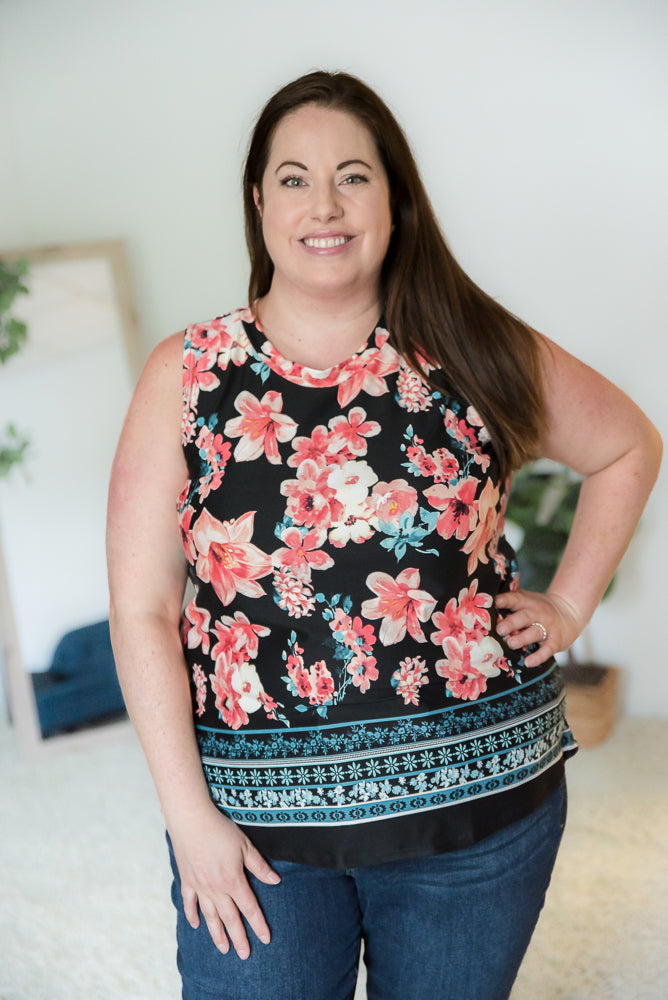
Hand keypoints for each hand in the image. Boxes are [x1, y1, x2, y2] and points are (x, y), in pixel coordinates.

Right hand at [168, 802, 280, 958]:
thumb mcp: (245, 846)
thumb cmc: (220, 830)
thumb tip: (276, 880)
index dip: (258, 924)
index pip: (249, 908)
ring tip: (224, 949)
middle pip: (230, 918)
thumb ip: (259, 866)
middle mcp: (215, 889)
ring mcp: (199, 887)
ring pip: (210, 916)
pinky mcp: (186, 880)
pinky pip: (189, 903)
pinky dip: (193, 915)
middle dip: (239, 937)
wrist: (191, 821)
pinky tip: (197, 925)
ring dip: (217, 934)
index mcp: (233, 881)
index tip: (265, 939)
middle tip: (245, 954)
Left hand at [495, 588, 583, 666]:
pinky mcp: (556, 640)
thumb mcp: (527, 600)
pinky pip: (547, 649)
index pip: (514, 598)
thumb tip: (484, 599)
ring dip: (522, 638)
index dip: (504, 600)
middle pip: (524, 616)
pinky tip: (528, 663)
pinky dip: (539, 657)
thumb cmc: (538, 608)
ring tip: (511, 644)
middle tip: (500, 629)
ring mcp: (547, 627)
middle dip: (511, 623)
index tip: (492, 603)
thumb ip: (510, 600)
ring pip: (534, 632)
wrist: (569, 612)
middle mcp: (537, 613)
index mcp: (527, 602)